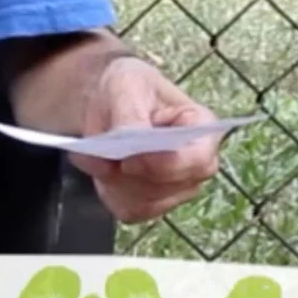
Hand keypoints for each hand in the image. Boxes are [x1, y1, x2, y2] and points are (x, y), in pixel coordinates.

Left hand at [69, 56, 220, 222]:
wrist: (105, 102)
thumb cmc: (125, 88)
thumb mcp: (125, 85)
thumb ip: (130, 115)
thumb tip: (132, 140)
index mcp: (203, 129)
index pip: (199, 160)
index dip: (166, 165)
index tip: (130, 160)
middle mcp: (197, 164)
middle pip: (170, 187)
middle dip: (130, 175)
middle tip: (100, 154)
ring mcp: (177, 188)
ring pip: (147, 203)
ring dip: (113, 182)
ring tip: (94, 154)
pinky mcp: (152, 203)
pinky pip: (130, 211)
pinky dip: (108, 192)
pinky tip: (99, 168)